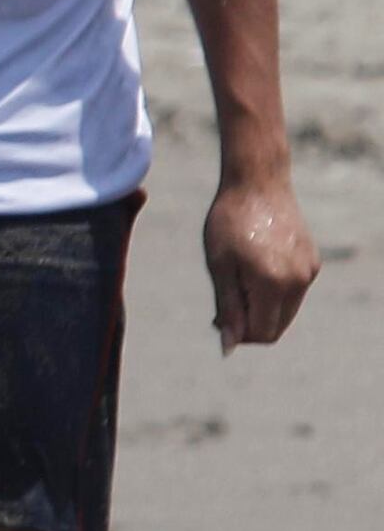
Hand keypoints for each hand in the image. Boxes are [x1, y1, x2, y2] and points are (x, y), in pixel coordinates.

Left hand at [207, 170, 318, 347]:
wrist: (257, 183)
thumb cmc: (228, 223)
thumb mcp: (219, 267)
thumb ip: (227, 308)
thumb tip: (230, 347)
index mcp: (272, 283)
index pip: (262, 334)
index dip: (238, 335)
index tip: (218, 318)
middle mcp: (298, 281)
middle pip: (276, 327)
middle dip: (249, 325)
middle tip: (223, 307)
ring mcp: (309, 271)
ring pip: (286, 312)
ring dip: (262, 309)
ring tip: (236, 287)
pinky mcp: (313, 261)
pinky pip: (293, 292)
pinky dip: (274, 293)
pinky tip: (253, 272)